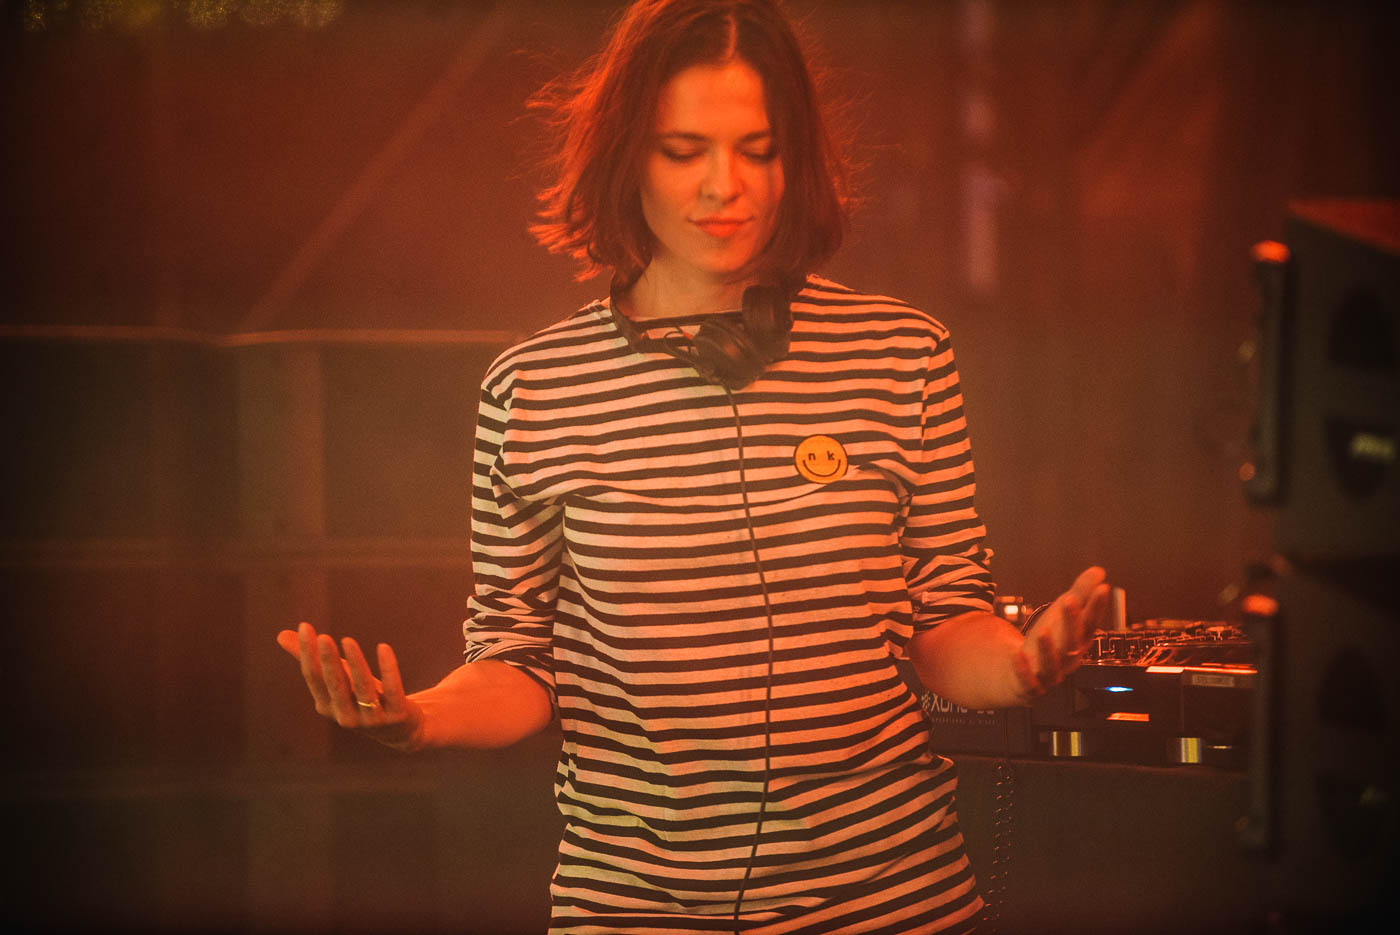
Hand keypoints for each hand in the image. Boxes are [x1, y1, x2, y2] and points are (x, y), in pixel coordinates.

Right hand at [275, 621, 423, 750]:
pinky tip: (383, 647)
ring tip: (348, 640)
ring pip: (363, 688)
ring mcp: (372, 718)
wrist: (399, 730)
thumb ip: (312, 659)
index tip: (305, 627)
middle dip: (328, 661)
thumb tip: (281, 635)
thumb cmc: (360, 697)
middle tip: (323, 637)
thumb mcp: (337, 678)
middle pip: (335, 685)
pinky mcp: (397, 714)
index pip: (313, 677)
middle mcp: (346, 715)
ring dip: (356, 663)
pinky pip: (392, 689)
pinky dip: (388, 668)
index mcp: (327, 706)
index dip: (308, 653)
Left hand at [1012, 566, 1110, 701]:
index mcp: (1079, 642)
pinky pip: (1028, 681)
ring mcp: (1049, 675)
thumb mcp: (1061, 615)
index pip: (1091, 624)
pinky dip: (1023, 670)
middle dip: (1072, 623)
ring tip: (1044, 630)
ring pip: (1052, 664)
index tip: (1102, 588)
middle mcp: (1068, 660)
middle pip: (1072, 642)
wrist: (1019, 675)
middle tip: (1070, 600)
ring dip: (1049, 649)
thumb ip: (1079, 593)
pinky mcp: (1030, 687)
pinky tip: (1017, 655)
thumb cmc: (1047, 641)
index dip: (1096, 607)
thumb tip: (1099, 571)